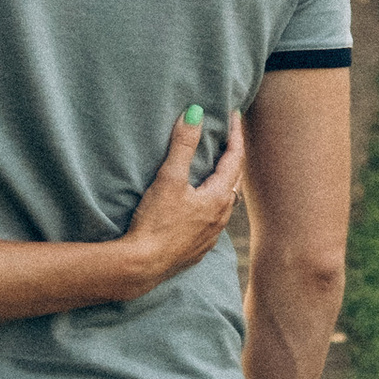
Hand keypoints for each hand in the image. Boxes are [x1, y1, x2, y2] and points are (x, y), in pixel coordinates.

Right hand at [118, 107, 247, 293]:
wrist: (143, 266)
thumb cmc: (156, 222)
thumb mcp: (169, 179)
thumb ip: (182, 145)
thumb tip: (195, 113)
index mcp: (218, 197)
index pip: (235, 159)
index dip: (235, 135)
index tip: (235, 116)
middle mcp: (221, 217)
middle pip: (233, 181)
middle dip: (232, 159)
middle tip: (228, 140)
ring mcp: (210, 236)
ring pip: (224, 203)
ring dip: (222, 184)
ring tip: (214, 171)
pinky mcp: (197, 249)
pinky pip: (211, 221)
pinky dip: (210, 206)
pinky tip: (200, 207)